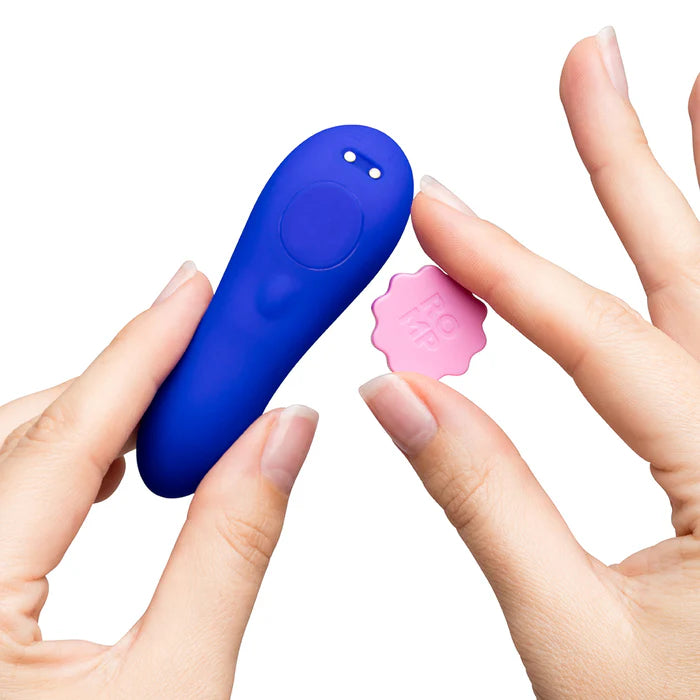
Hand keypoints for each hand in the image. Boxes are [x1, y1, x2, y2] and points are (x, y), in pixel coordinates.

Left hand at [0, 262, 317, 698]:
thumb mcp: (177, 686)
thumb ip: (234, 542)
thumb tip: (284, 438)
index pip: (66, 438)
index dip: (144, 348)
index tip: (196, 290)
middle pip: (34, 429)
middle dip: (135, 378)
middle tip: (219, 349)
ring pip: (16, 451)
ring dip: (106, 417)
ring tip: (188, 404)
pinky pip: (9, 486)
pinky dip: (73, 458)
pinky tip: (117, 462)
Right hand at [360, 28, 699, 698]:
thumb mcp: (569, 631)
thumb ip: (482, 499)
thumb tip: (403, 395)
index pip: (598, 343)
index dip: (502, 271)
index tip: (437, 212)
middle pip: (694, 274)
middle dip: (628, 162)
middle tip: (593, 68)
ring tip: (689, 99)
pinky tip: (699, 235)